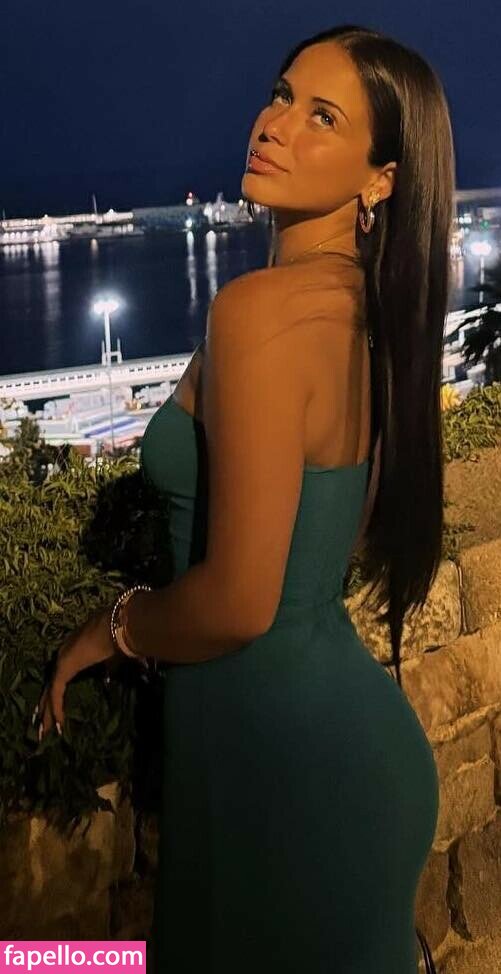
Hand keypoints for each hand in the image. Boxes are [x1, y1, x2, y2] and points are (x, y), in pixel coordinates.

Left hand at [33, 604, 121, 740]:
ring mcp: (62, 660)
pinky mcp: (64, 667)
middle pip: (51, 687)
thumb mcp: (113, 659)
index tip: (55, 708)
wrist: (115, 626)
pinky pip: (56, 693)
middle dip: (46, 707)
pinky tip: (58, 723)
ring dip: (47, 712)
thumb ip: (108, 670)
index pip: (60, 678)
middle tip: (43, 727)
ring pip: (50, 692)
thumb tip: (107, 680)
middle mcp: (64, 655)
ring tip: (44, 731)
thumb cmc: (118, 640)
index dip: (56, 694)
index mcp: (74, 653)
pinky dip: (57, 708)